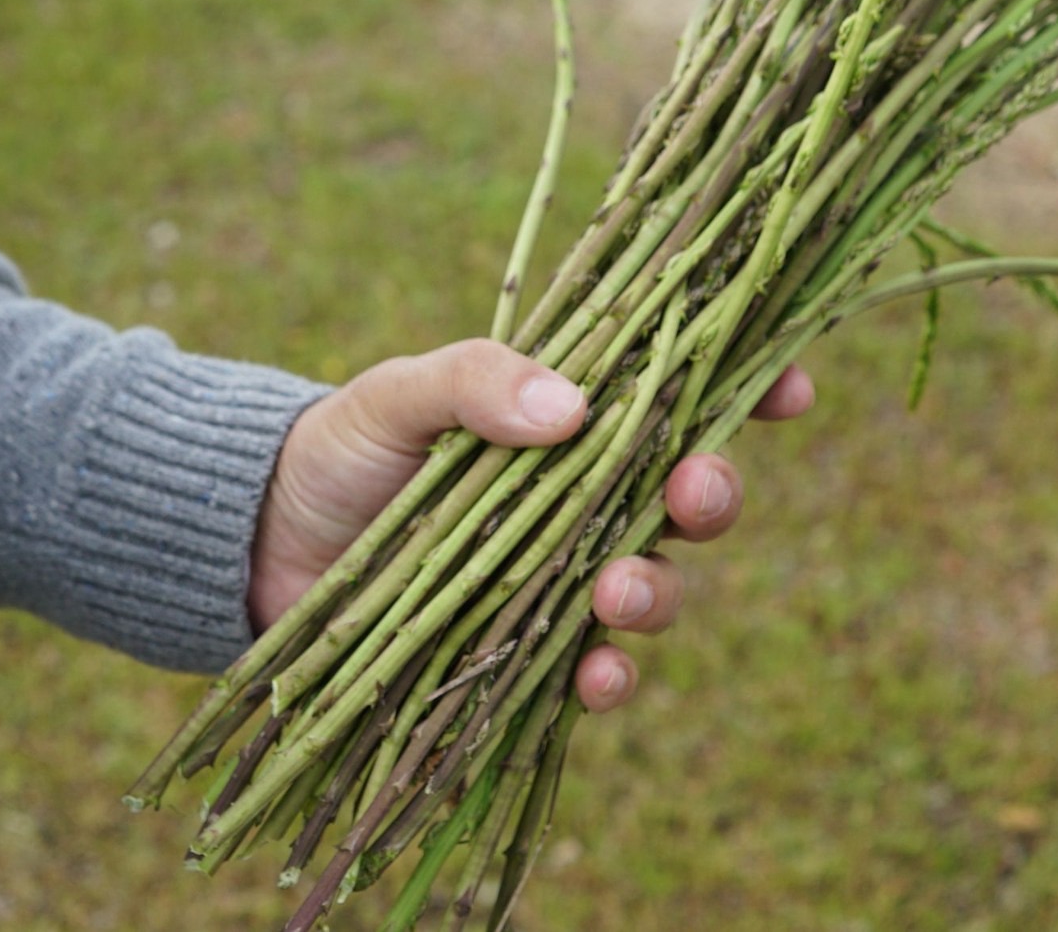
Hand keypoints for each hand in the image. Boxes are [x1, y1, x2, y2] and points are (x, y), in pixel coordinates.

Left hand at [252, 338, 813, 711]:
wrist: (264, 545)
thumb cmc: (341, 451)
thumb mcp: (399, 395)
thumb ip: (477, 380)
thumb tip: (575, 407)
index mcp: (570, 422)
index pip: (681, 399)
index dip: (750, 390)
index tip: (792, 388)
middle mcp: (584, 499)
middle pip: (686, 499)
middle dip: (711, 495)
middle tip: (694, 493)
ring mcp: (561, 578)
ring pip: (653, 587)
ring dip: (656, 593)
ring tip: (617, 592)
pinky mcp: (528, 652)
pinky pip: (594, 671)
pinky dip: (609, 677)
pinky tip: (599, 676)